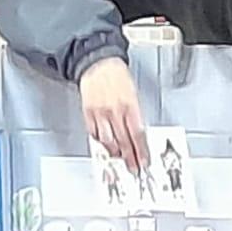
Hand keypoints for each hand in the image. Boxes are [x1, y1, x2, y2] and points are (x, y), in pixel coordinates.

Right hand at [79, 58, 147, 172]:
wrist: (97, 62)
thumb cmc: (117, 75)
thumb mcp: (133, 93)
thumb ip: (135, 114)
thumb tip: (137, 133)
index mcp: (129, 105)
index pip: (137, 134)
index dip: (141, 151)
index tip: (143, 161)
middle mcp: (114, 111)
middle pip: (124, 141)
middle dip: (129, 157)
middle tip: (133, 168)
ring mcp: (100, 113)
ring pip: (107, 140)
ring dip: (114, 152)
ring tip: (119, 157)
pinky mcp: (88, 113)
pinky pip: (94, 133)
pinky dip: (100, 141)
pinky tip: (104, 143)